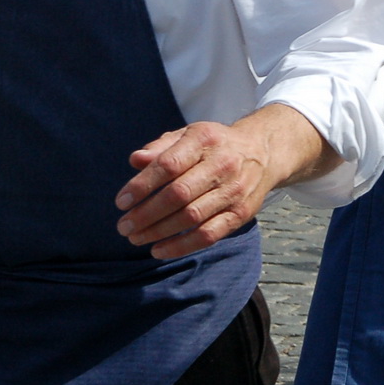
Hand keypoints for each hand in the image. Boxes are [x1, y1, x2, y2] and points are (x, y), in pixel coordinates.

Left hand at [114, 117, 298, 260]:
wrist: (262, 153)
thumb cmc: (214, 145)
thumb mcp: (188, 135)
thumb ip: (160, 147)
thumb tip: (135, 161)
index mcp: (203, 140)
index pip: (168, 165)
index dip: (142, 185)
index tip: (121, 202)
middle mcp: (221, 164)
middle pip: (178, 194)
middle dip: (146, 214)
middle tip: (124, 226)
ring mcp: (233, 191)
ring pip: (191, 217)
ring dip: (159, 232)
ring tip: (136, 238)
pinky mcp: (241, 213)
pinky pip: (209, 235)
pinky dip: (182, 246)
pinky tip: (159, 249)